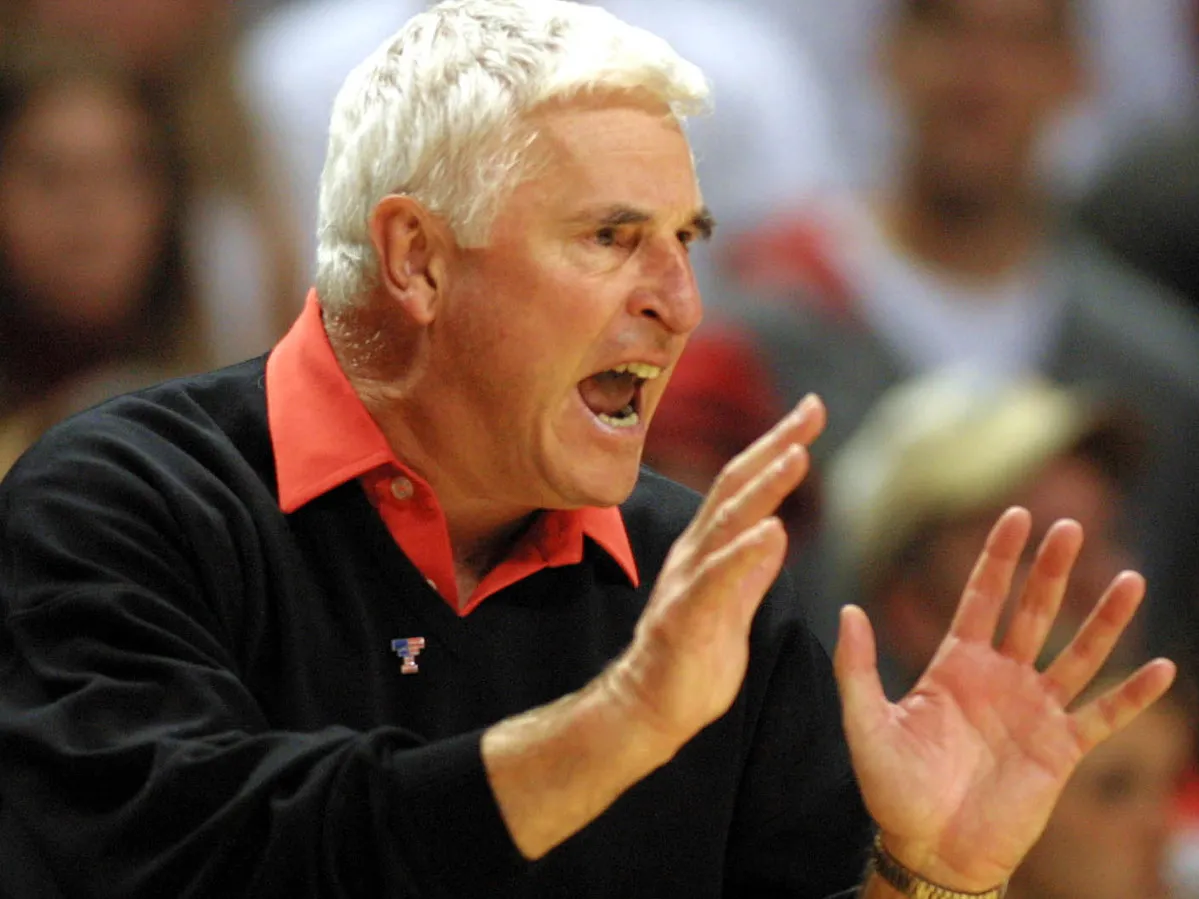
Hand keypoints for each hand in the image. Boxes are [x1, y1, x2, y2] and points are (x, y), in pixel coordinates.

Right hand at [607, 394, 825, 749]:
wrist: (649, 708)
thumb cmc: (692, 658)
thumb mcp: (734, 605)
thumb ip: (752, 569)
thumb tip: (777, 532)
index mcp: (709, 547)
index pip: (745, 484)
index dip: (777, 445)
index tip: (811, 411)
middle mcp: (696, 552)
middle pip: (736, 486)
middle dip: (775, 445)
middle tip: (811, 409)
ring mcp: (688, 581)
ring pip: (727, 523)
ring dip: (763, 488)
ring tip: (797, 456)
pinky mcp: (686, 616)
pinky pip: (717, 579)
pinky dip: (744, 552)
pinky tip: (773, 531)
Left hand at [834, 508, 1175, 891]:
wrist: (930, 850)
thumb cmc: (893, 788)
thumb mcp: (865, 723)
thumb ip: (856, 667)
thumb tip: (849, 609)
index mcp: (955, 664)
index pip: (982, 597)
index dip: (998, 559)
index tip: (1015, 516)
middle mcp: (1000, 678)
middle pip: (1032, 612)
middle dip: (1051, 570)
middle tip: (1070, 525)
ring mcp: (1034, 711)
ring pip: (1077, 653)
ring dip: (1104, 619)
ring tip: (1131, 578)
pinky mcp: (1060, 750)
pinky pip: (1102, 716)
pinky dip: (1132, 695)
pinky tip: (1161, 667)